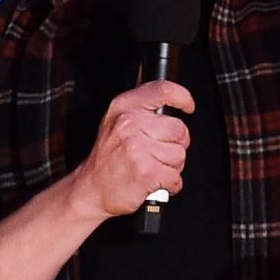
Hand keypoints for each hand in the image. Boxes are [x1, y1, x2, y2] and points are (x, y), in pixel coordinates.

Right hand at [78, 80, 195, 217]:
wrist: (91, 189)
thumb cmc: (107, 158)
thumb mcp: (116, 122)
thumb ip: (141, 108)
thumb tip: (169, 96)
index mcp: (124, 107)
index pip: (162, 90)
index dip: (182, 97)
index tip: (187, 106)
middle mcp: (129, 124)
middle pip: (179, 129)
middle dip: (176, 145)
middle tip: (158, 152)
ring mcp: (137, 148)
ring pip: (179, 155)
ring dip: (172, 166)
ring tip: (152, 167)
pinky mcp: (145, 172)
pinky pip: (175, 177)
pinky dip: (170, 184)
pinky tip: (154, 181)